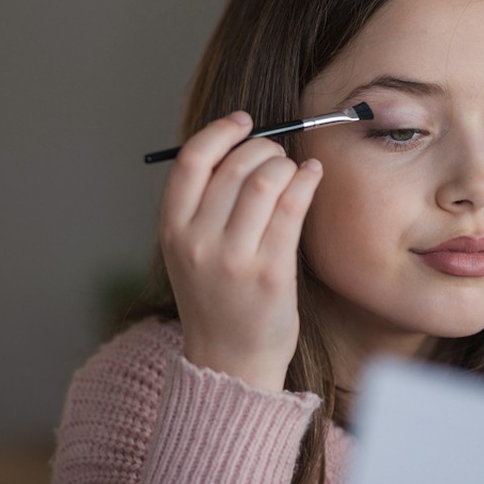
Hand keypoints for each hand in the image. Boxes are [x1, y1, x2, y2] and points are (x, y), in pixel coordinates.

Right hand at [159, 111, 322, 391]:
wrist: (230, 362)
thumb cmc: (217, 300)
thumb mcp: (189, 252)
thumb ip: (204, 205)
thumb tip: (242, 145)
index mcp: (171, 231)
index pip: (190, 161)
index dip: (220, 131)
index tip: (244, 121)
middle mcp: (197, 242)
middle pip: (233, 166)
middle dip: (263, 148)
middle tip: (277, 154)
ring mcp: (233, 259)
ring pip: (264, 181)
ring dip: (285, 165)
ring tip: (294, 170)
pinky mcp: (270, 273)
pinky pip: (291, 208)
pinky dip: (306, 181)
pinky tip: (312, 175)